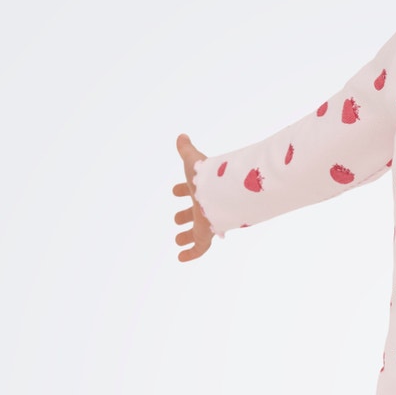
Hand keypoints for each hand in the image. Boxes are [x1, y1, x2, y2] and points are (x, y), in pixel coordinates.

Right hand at [173, 133, 213, 260]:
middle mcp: (204, 206)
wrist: (221, 193)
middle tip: (176, 218)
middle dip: (185, 215)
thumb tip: (182, 136)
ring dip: (187, 235)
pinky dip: (190, 254)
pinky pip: (199, 248)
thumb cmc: (206, 177)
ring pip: (196, 231)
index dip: (182, 190)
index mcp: (201, 190)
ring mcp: (206, 221)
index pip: (191, 190)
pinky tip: (180, 258)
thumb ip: (187, 150)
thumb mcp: (192, 162)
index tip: (174, 191)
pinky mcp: (206, 234)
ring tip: (177, 239)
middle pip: (194, 212)